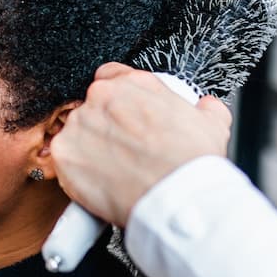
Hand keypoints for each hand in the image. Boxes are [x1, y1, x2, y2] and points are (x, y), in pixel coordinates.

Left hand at [50, 63, 232, 226]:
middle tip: (121, 151)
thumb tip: (206, 105)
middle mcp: (101, 97)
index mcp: (133, 83)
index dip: (116, 100)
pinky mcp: (64, 153)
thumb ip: (204, 108)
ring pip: (76, 133)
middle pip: (91, 107)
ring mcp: (79, 124)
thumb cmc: (193, 164)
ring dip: (89, 149)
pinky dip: (76, 171)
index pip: (109, 77)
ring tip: (112, 171)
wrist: (178, 199)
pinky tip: (97, 182)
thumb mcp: (212, 124)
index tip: (121, 118)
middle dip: (103, 127)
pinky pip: (64, 159)